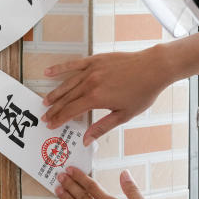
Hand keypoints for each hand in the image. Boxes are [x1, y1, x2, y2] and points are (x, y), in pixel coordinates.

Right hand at [42, 48, 168, 145]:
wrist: (154, 68)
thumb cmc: (142, 92)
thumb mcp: (124, 115)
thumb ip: (102, 127)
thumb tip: (86, 139)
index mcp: (96, 98)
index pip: (71, 111)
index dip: (59, 119)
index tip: (51, 124)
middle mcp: (90, 83)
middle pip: (66, 99)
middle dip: (54, 109)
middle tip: (45, 117)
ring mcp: (92, 70)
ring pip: (67, 83)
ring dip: (55, 93)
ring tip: (46, 101)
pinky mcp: (95, 59)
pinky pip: (73, 64)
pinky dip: (60, 68)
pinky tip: (49, 72)